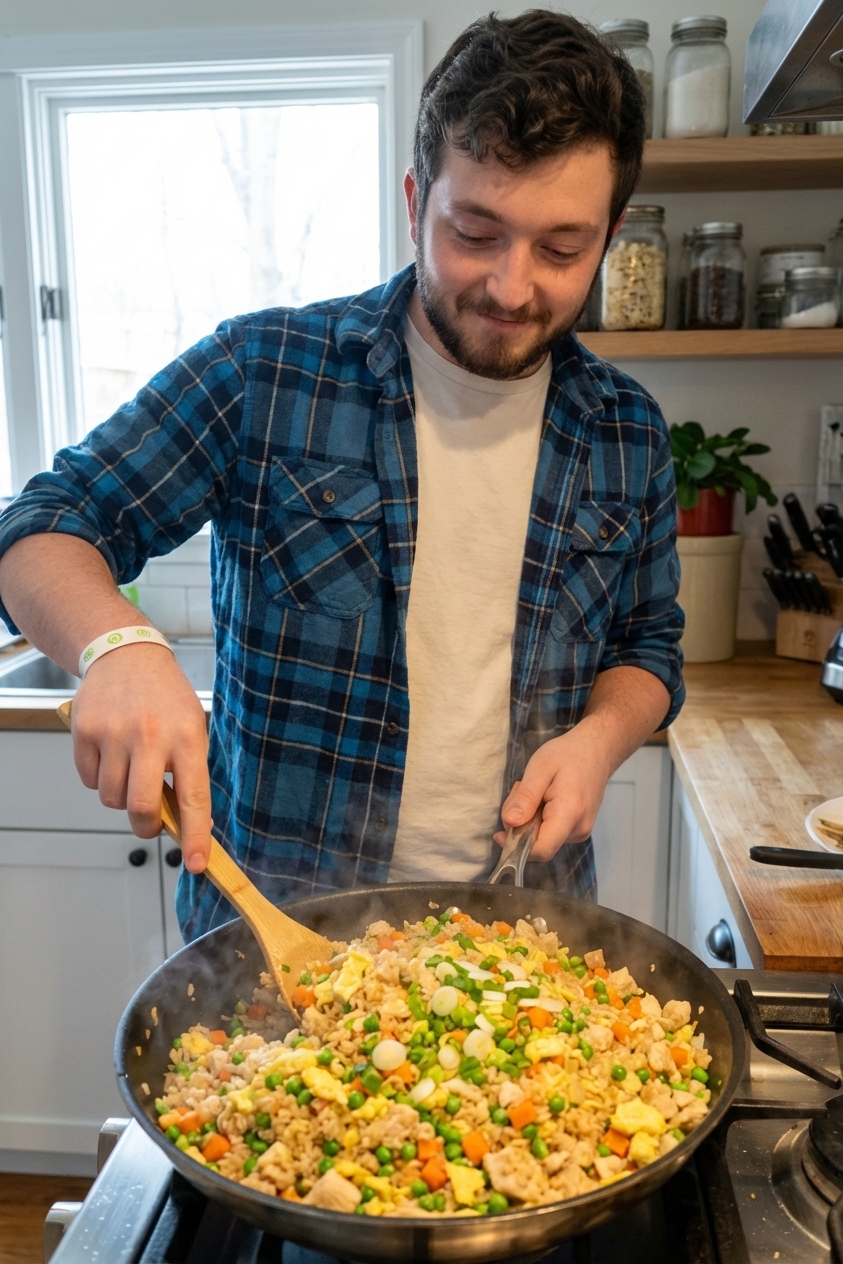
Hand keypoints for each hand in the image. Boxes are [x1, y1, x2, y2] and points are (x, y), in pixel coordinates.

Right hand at [70, 643, 211, 872]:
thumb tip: (187, 824)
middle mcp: (150, 736)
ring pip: (112, 799)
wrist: (126, 655)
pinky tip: (111, 752)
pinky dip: (100, 778)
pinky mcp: (84, 731)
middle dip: (146, 826)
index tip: (196, 864)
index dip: (195, 835)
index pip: (194, 797)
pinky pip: (89, 781)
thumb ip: (188, 772)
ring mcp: (114, 733)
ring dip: (121, 796)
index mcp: (187, 736)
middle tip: (150, 823)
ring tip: (131, 767)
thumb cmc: (165, 699)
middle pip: (141, 808)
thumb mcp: (192, 727)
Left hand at [493, 721, 611, 861]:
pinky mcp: (577, 830)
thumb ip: (525, 797)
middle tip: (521, 791)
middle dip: (520, 824)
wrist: (596, 751)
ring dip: (528, 820)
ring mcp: (580, 832)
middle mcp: (578, 830)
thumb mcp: (539, 768)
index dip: (516, 847)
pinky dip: (538, 819)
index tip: (499, 832)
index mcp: (570, 813)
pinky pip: (550, 833)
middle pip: (538, 844)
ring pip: (542, 838)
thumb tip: (509, 822)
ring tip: (536, 790)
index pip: (542, 850)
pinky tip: (544, 798)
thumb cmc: (568, 755)